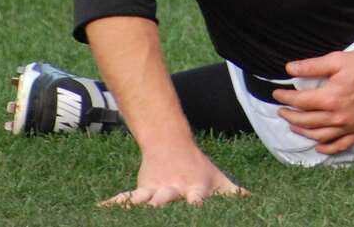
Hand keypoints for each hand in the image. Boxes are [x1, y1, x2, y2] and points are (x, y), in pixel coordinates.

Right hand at [99, 142, 248, 207]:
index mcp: (193, 189)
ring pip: (144, 198)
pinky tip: (99, 210)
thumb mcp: (218, 179)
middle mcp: (173, 190)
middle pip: (166, 199)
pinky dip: (113, 204)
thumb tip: (254, 201)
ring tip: (132, 209)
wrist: (171, 142)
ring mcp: (155, 190)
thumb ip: (234, 193)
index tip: (196, 205)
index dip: (196, 203)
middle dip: (162, 205)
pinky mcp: (140, 189)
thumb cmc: (198, 167)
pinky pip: (125, 198)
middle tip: (158, 206)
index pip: (196, 198)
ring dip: (138, 204)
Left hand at [273, 50, 353, 154]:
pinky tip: (319, 146)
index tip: (277, 94)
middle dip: (290, 116)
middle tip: (281, 111)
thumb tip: (289, 68)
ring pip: (320, 135)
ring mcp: (349, 126)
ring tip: (293, 125)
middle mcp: (337, 116)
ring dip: (303, 132)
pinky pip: (341, 145)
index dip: (286, 98)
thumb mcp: (337, 60)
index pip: (300, 102)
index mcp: (330, 98)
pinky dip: (328, 148)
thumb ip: (312, 66)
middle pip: (307, 121)